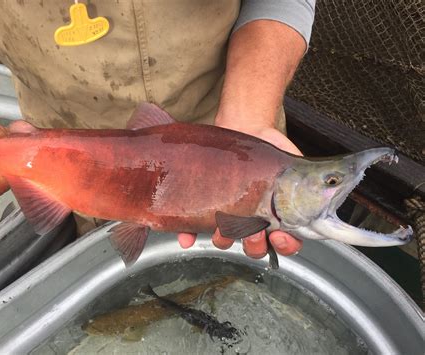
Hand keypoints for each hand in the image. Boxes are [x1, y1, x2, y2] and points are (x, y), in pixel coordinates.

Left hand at [177, 125, 302, 257]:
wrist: (245, 127)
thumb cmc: (272, 150)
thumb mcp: (295, 167)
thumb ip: (311, 180)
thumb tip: (337, 181)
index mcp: (277, 218)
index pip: (285, 244)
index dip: (284, 246)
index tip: (281, 236)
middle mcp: (253, 221)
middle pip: (254, 248)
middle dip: (254, 244)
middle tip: (255, 230)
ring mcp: (229, 215)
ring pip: (226, 241)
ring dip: (225, 239)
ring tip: (226, 225)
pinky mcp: (207, 206)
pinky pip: (195, 228)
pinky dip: (190, 235)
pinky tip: (186, 238)